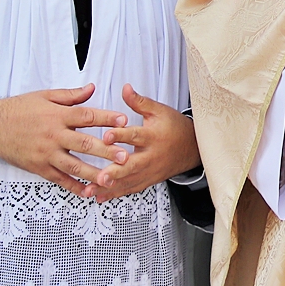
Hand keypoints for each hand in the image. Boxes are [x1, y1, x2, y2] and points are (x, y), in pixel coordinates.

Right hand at [0, 84, 128, 198]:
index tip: (124, 121)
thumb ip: (71, 95)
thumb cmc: (19, 109)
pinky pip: (60, 179)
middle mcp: (54, 135)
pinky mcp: (39, 167)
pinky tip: (88, 191)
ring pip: (74, 166)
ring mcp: (47, 154)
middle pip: (85, 144)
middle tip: (124, 156)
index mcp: (57, 115)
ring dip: (94, 173)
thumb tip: (92, 88)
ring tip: (111, 178)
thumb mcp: (45, 96)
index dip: (107, 118)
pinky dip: (74, 187)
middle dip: (106, 151)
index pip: (87, 116)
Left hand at [86, 84, 199, 200]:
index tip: (106, 135)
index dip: (120, 135)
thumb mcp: (159, 111)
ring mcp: (149, 171)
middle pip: (132, 165)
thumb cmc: (175, 128)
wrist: (192, 148)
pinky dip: (115, 194)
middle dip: (115, 172)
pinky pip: (130, 189)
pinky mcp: (147, 180)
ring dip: (110, 187)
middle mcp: (151, 156)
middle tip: (100, 176)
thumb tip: (125, 89)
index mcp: (153, 136)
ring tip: (91, 189)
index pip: (135, 135)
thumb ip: (139, 102)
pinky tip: (100, 197)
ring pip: (128, 181)